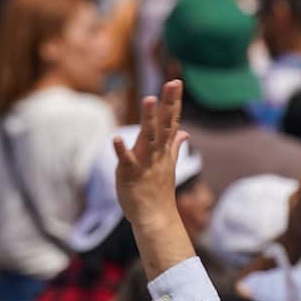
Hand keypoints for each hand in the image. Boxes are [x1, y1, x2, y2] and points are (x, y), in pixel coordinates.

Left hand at [115, 81, 189, 229]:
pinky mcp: (131, 175)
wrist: (155, 218)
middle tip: (172, 83)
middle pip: (165, 124)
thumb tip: (184, 132)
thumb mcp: (168, 164)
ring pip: (149, 138)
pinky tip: (116, 138)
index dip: (173, 102)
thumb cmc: (158, 191)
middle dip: (168, 103)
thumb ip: (174, 146)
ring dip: (149, 120)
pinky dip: (122, 150)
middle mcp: (158, 153)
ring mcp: (146, 163)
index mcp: (164, 149)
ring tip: (149, 100)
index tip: (176, 82)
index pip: (172, 121)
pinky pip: (127, 161)